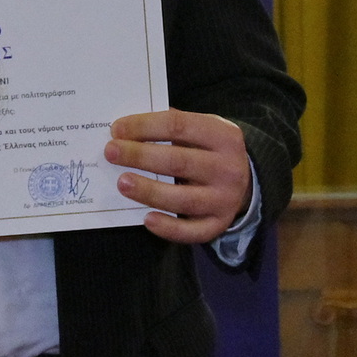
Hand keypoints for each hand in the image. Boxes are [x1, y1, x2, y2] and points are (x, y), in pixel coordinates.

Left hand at [107, 110, 251, 244]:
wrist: (245, 181)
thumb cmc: (210, 150)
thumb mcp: (203, 129)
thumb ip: (173, 124)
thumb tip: (128, 128)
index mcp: (224, 135)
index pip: (178, 125)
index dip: (145, 126)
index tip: (117, 129)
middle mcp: (228, 168)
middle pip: (178, 161)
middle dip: (140, 156)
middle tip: (111, 152)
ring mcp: (225, 199)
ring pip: (182, 199)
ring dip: (149, 191)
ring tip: (122, 182)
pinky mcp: (219, 224)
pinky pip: (192, 231)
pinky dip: (169, 228)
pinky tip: (146, 219)